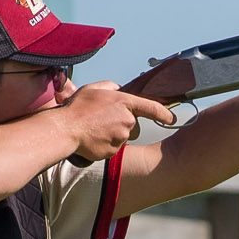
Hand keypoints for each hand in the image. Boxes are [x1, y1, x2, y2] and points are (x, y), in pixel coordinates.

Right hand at [58, 80, 176, 159]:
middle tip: (102, 120)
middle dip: (122, 123)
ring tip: (94, 129)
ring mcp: (121, 137)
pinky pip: (113, 148)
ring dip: (112, 134)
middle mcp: (127, 121)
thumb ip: (110, 87)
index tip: (172, 119)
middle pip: (133, 125)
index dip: (165, 114)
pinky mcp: (114, 151)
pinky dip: (105, 144)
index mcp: (124, 102)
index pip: (152, 108)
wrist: (65, 129)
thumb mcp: (94, 88)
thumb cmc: (77, 108)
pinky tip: (92, 138)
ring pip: (123, 137)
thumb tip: (118, 89)